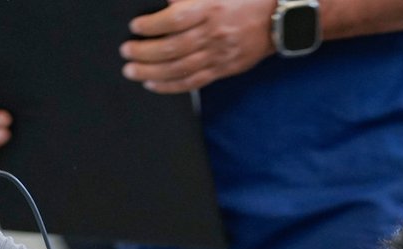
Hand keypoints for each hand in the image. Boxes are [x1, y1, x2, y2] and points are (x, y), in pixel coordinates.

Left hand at [121, 0, 275, 93]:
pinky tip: (153, 84)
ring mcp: (218, 55)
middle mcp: (213, 34)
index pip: (174, 20)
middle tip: (126, 51)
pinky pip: (193, 82)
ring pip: (179, 68)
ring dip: (152, 71)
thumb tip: (162, 4)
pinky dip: (171, 85)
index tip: (135, 27)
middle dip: (144, 52)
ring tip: (132, 70)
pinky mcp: (223, 69)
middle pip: (172, 48)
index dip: (151, 25)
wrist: (277, 19)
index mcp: (209, 9)